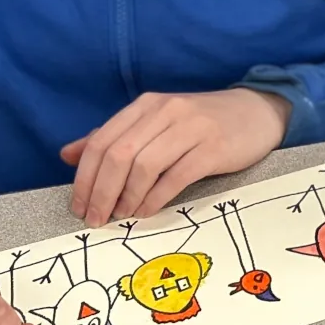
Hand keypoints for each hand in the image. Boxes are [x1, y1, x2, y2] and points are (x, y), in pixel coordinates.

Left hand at [60, 88, 291, 226]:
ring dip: (126, 198)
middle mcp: (166, 111)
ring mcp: (191, 128)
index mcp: (147, 105)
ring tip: (121, 216)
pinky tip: (146, 212)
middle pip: (119, 154)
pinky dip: (155, 199)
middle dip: (100, 192)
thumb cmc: (201, 124)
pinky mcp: (213, 148)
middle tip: (94, 219)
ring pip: (144, 166)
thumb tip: (68, 155)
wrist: (256, 113)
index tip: (78, 206)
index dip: (85, 177)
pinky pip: (175, 177)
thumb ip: (113, 138)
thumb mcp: (155, 124)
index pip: (102, 141)